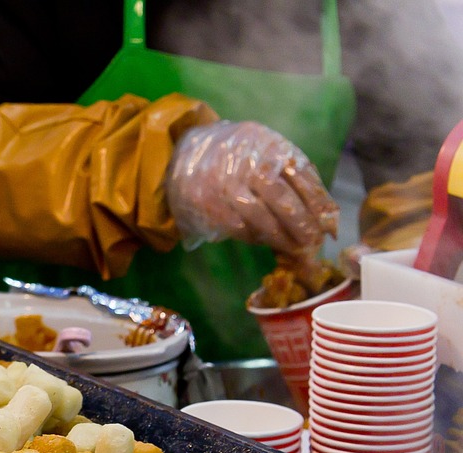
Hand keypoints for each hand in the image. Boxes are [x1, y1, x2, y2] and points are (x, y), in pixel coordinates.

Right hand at [166, 120, 338, 254]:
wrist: (184, 153)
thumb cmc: (236, 155)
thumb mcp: (265, 149)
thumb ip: (292, 173)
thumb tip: (324, 212)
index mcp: (267, 145)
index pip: (301, 177)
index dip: (318, 203)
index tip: (328, 225)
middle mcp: (246, 162)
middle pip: (281, 198)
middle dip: (301, 224)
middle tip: (312, 242)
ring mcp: (224, 183)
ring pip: (258, 216)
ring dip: (278, 236)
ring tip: (292, 247)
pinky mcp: (206, 202)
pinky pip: (236, 226)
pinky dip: (253, 236)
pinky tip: (263, 240)